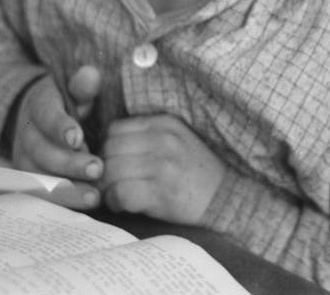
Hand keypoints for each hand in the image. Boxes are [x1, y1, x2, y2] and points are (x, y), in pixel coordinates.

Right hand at [9, 66, 103, 207]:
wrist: (34, 118)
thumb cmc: (63, 103)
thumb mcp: (71, 89)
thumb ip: (82, 85)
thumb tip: (91, 74)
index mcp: (38, 108)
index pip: (46, 117)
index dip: (60, 127)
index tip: (77, 137)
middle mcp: (27, 137)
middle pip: (43, 152)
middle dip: (70, 163)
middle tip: (97, 168)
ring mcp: (25, 161)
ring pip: (40, 179)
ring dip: (67, 189)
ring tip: (94, 196)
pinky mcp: (30, 181)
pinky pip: (43, 195)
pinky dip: (63, 202)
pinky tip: (84, 206)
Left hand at [100, 114, 224, 224]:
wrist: (226, 198)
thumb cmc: (196, 172)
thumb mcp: (177, 140)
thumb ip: (146, 137)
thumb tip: (104, 148)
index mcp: (165, 123)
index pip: (115, 129)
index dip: (107, 149)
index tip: (112, 164)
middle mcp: (163, 139)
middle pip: (109, 149)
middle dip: (103, 169)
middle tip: (108, 183)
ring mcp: (163, 165)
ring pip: (111, 171)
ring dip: (106, 187)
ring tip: (116, 195)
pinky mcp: (161, 192)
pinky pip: (121, 193)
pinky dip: (115, 202)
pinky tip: (124, 205)